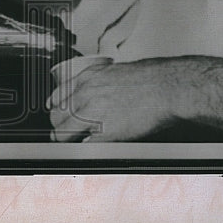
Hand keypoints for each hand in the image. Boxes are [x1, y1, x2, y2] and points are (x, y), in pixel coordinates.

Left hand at [48, 59, 181, 141]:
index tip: (56, 113)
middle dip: (58, 126)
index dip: (56, 108)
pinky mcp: (104, 133)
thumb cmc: (149, 77)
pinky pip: (84, 146)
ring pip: (63, 133)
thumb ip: (99, 83)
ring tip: (71, 145)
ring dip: (66, 141)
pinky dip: (84, 150)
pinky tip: (88, 149)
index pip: (58, 96)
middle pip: (56, 116)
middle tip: (64, 133)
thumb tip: (96, 94)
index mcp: (87, 78)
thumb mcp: (114, 71)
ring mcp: (92, 114)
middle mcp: (84, 95)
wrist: (166, 86)